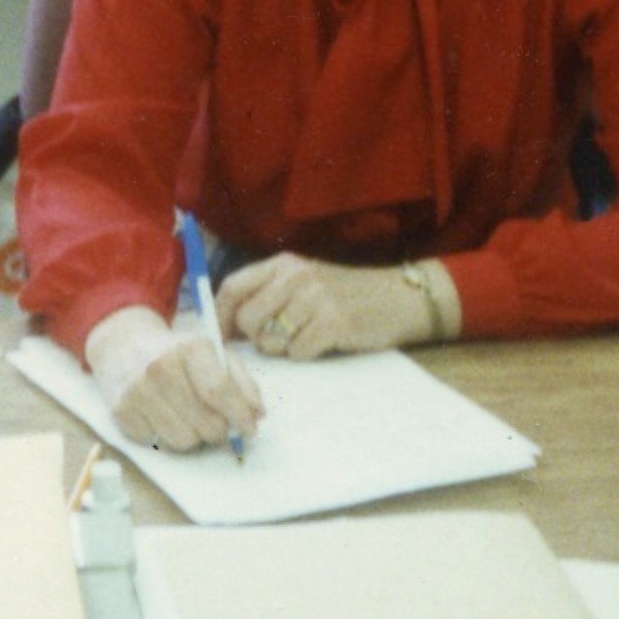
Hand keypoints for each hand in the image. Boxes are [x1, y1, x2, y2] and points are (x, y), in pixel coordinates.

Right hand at [86, 305, 262, 453]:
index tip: (249, 431)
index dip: (240, 416)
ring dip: (194, 437)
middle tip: (218, 425)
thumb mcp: (214, 354)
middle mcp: (160, 367)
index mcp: (190, 347)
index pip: (219, 391)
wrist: (123, 346)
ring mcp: (137, 391)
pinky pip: (158, 444)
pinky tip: (163, 417)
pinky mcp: (121, 412)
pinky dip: (167, 438)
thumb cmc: (178, 353)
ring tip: (189, 419)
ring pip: (183, 441)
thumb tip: (257, 415)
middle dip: (220, 431)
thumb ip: (242, 382)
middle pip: (205, 422)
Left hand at [219, 254, 455, 359]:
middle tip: (278, 339)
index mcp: (284, 264)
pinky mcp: (333, 322)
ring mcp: (315, 298)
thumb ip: (270, 294)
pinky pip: (298, 353)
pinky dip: (307, 355)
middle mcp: (296, 276)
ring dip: (284, 348)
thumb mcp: (305, 281)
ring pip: (271, 340)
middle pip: (247, 319)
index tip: (222, 337)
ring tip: (306, 337)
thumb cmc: (346, 295)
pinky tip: (324, 343)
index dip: (221, 316)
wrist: (398, 298)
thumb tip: (230, 326)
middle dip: (256, 338)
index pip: (232, 286)